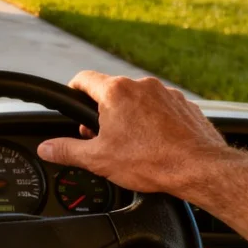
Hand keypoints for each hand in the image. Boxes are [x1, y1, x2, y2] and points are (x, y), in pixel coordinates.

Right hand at [38, 71, 231, 197]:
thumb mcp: (99, 159)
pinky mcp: (185, 105)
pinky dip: (154, 121)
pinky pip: (161, 108)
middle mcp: (141, 85)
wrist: (201, 169)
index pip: (83, 79)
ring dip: (130, 115)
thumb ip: (67, 150)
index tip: (72, 102)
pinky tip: (155, 143)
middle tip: (102, 137)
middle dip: (102, 112)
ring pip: (138, 99)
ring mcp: (166, 93)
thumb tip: (46, 148)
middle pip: (111, 91)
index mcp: (115, 92)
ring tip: (132, 144)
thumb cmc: (151, 162)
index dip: (72, 90)